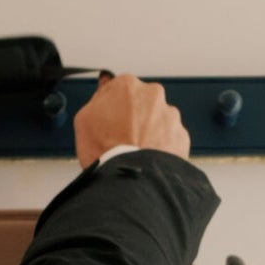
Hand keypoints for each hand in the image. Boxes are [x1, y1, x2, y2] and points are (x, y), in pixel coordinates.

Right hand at [73, 71, 190, 168]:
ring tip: (135, 153)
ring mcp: (170, 115)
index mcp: (127, 86)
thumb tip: (104, 92)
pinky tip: (148, 159)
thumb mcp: (83, 120)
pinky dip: (162, 148)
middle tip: (122, 139)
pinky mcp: (180, 136)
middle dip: (134, 118)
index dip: (113, 108)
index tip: (110, 121)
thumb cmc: (106, 150)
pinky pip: (170, 139)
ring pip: (158, 121)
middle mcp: (152, 95)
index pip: (120, 90)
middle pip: (142, 103)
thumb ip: (96, 100)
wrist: (129, 179)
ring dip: (149, 132)